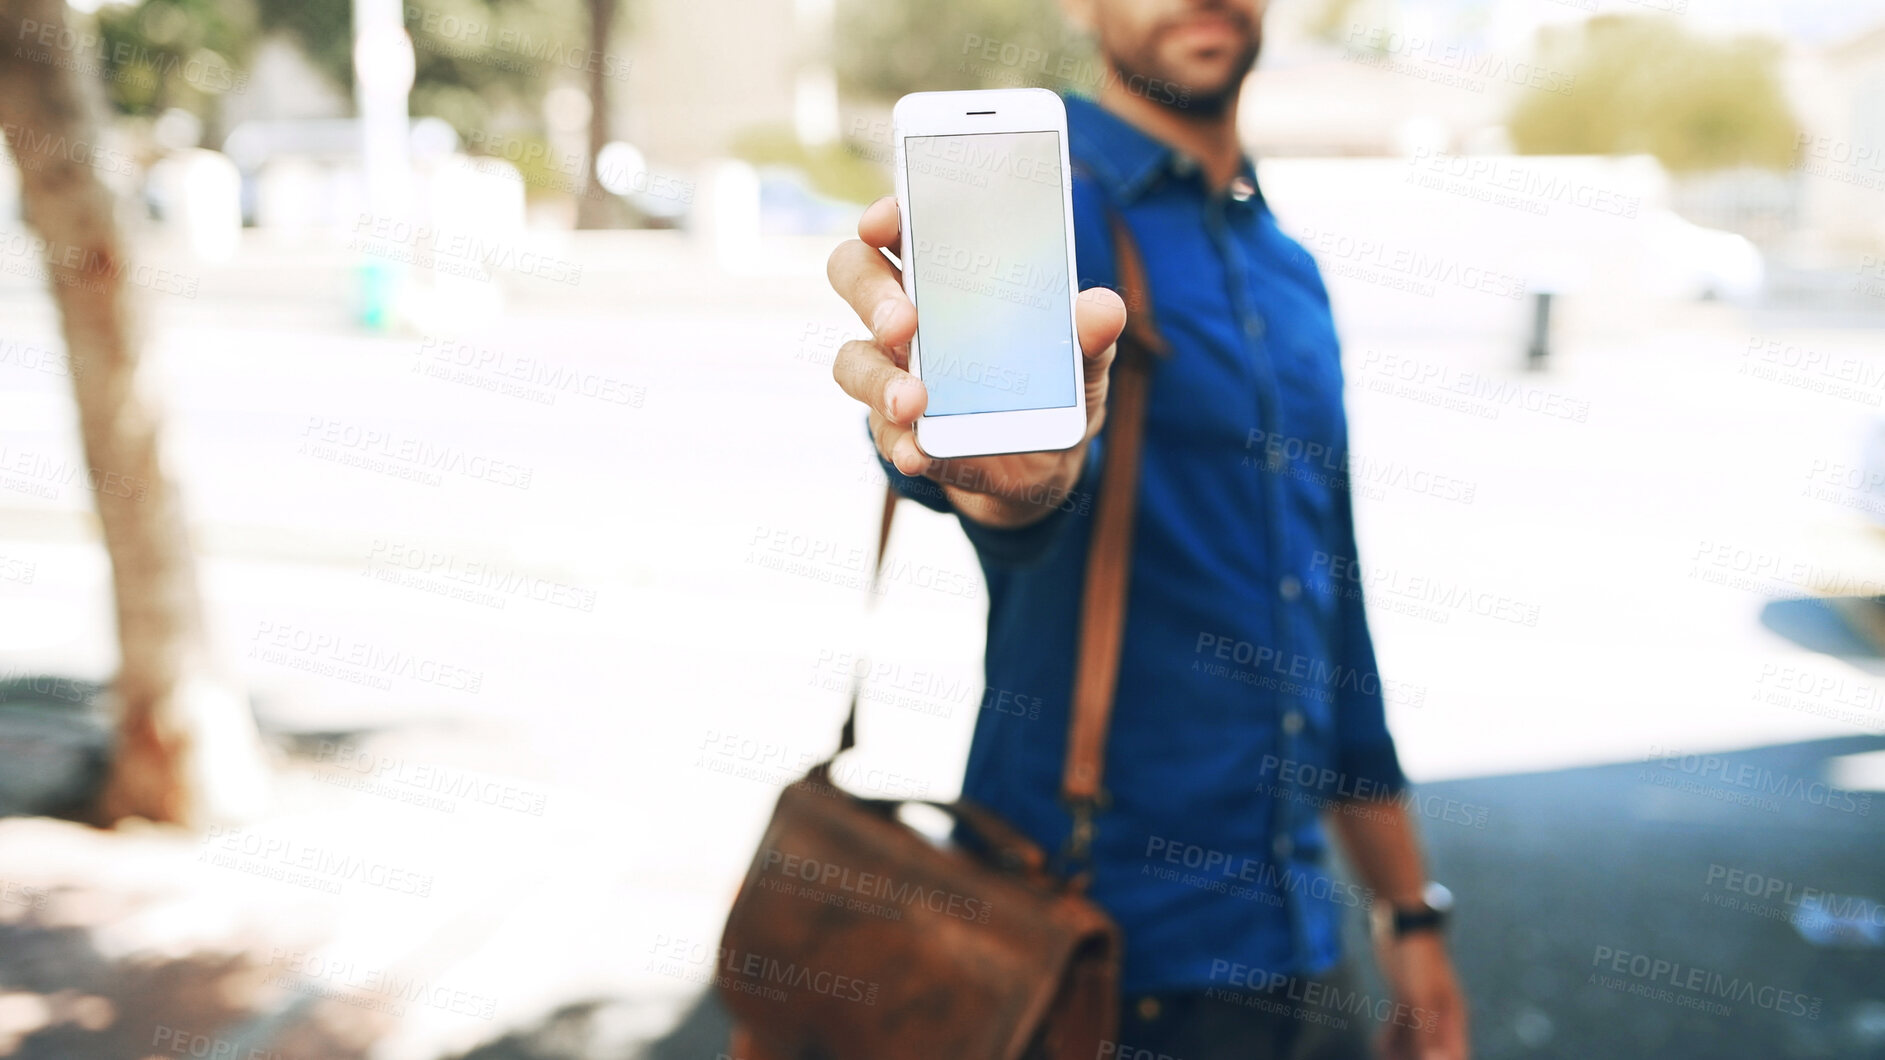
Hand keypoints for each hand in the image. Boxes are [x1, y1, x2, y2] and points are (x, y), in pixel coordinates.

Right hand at [825, 196, 1127, 528]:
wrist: (1043, 470)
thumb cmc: (1051, 391)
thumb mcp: (1083, 363)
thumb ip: (1091, 335)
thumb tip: (1101, 309)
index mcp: (947, 278)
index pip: (899, 229)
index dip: (885, 218)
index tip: (886, 219)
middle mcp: (909, 317)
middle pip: (857, 278)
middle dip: (873, 295)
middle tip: (904, 322)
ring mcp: (894, 373)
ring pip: (854, 361)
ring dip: (880, 381)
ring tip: (913, 403)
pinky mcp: (896, 430)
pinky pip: (883, 431)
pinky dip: (900, 442)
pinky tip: (919, 452)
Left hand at [1374, 932, 1468, 1059]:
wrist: (1402, 925)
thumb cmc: (1417, 959)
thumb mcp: (1420, 998)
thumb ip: (1427, 1032)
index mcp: (1453, 1017)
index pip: (1455, 1054)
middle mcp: (1440, 1015)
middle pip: (1432, 1052)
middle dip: (1417, 1058)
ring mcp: (1422, 1007)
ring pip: (1414, 1041)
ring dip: (1400, 1053)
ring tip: (1386, 1054)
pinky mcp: (1405, 998)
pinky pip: (1399, 1027)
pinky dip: (1390, 1038)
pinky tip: (1378, 1045)